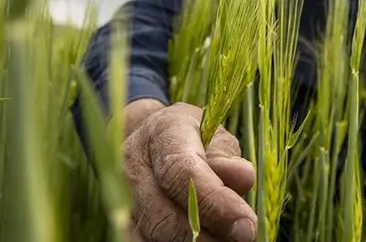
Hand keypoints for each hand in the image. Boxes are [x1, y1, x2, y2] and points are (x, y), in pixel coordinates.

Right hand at [122, 100, 256, 241]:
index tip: (246, 224)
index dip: (214, 202)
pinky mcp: (121, 225)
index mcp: (161, 134)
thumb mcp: (214, 136)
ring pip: (154, 238)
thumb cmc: (192, 138)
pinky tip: (200, 240)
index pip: (182, 173)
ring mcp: (120, 199)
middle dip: (207, 237)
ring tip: (223, 240)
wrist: (148, 141)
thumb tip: (244, 177)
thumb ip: (226, 158)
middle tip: (242, 238)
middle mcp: (132, 167)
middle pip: (165, 216)